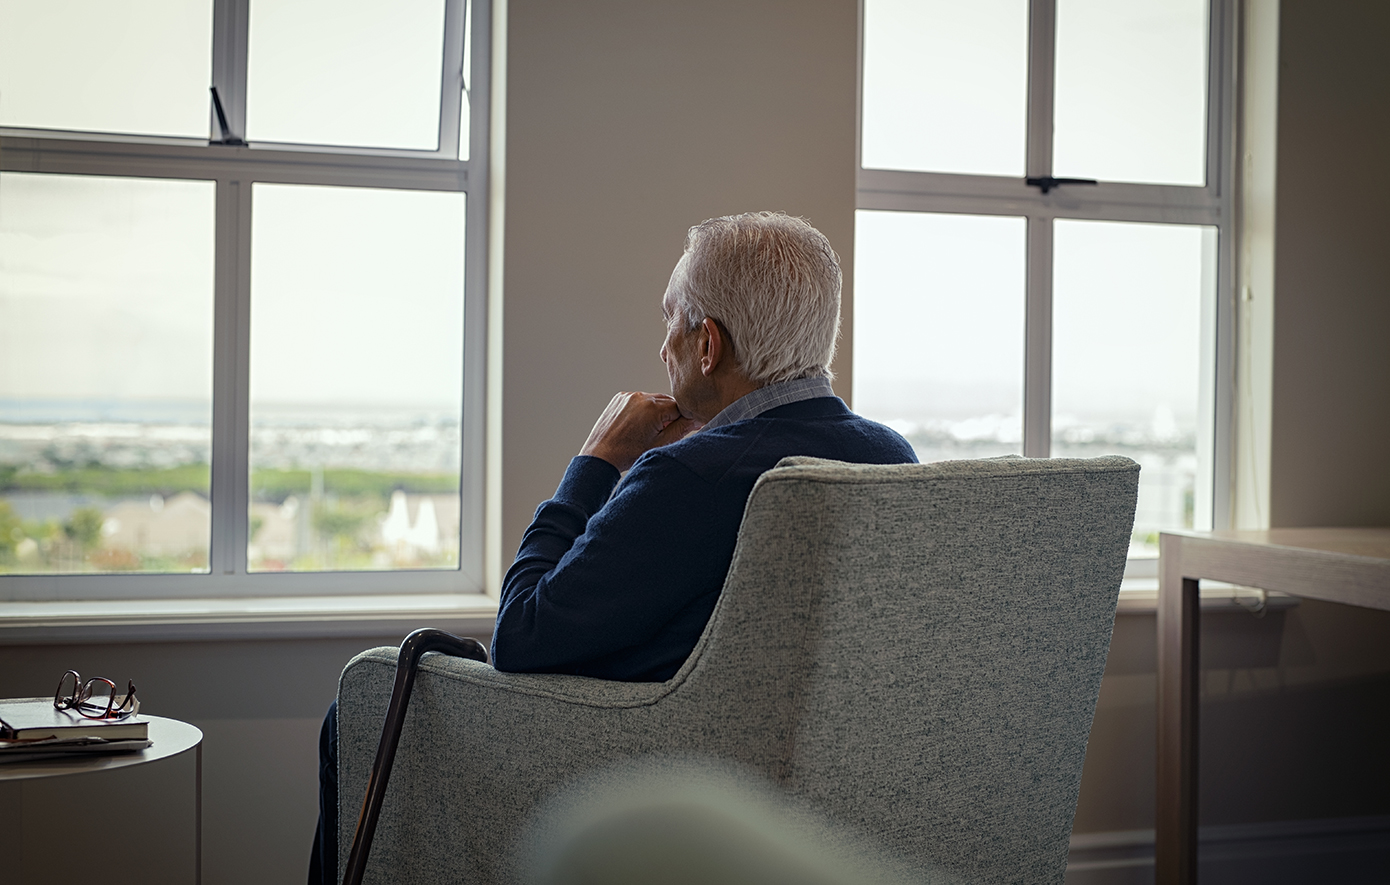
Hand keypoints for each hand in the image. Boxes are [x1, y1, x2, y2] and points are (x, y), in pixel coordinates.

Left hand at [580, 392, 701, 471]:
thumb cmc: (628, 453)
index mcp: (654, 407)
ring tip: (645, 431)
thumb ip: (681, 429)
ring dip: (655, 412)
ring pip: (653, 400)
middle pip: (667, 402)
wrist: (601, 455)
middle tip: (660, 434)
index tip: (677, 431)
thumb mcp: (660, 444)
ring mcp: (629, 396)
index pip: (680, 407)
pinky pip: (638, 400)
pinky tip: (635, 425)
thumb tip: (696, 419)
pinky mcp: (620, 398)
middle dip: (668, 416)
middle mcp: (641, 396)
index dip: (681, 420)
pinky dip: (641, 410)